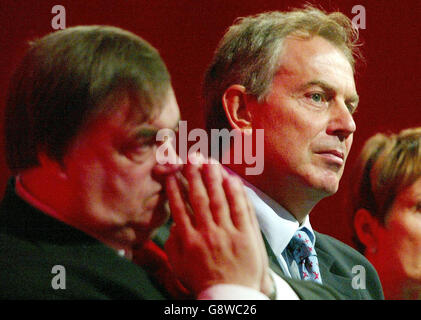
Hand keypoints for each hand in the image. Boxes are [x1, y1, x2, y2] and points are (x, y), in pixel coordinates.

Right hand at [164, 159, 269, 295]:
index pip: (179, 207)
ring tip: (210, 162)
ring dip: (213, 178)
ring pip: (219, 200)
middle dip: (194, 175)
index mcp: (189, 240)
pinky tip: (231, 179)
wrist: (229, 296)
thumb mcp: (179, 265)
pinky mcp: (245, 236)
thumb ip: (173, 243)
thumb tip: (175, 221)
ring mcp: (227, 233)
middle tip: (191, 158)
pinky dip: (236, 193)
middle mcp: (207, 233)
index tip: (172, 173)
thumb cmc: (202, 280)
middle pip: (199, 198)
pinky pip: (241, 210)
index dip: (175, 187)